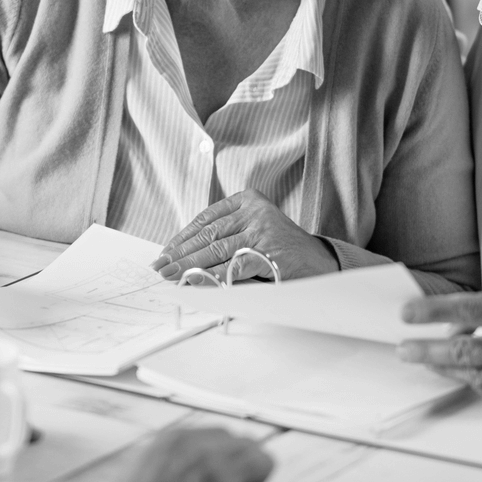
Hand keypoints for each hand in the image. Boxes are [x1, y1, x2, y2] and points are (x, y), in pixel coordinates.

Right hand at [98, 428, 274, 481]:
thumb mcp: (140, 475)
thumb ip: (174, 463)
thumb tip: (203, 468)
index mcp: (173, 440)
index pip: (222, 435)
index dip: (225, 460)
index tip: (220, 480)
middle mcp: (197, 449)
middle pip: (247, 444)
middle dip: (245, 471)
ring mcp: (215, 476)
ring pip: (264, 463)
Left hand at [151, 189, 338, 281]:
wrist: (319, 262)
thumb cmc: (281, 249)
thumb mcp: (253, 230)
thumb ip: (225, 235)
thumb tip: (182, 255)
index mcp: (248, 199)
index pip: (206, 218)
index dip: (183, 237)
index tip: (165, 252)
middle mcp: (255, 210)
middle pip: (209, 234)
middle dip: (181, 253)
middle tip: (161, 268)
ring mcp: (263, 229)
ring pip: (217, 250)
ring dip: (190, 266)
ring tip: (172, 276)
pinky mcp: (269, 252)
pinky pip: (233, 267)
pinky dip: (211, 277)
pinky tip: (195, 282)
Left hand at [398, 285, 481, 412]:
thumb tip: (448, 327)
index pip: (470, 309)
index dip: (435, 312)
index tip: (406, 313)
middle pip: (465, 352)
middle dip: (427, 351)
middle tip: (404, 349)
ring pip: (473, 376)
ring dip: (444, 368)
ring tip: (426, 359)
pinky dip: (473, 382)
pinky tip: (463, 373)